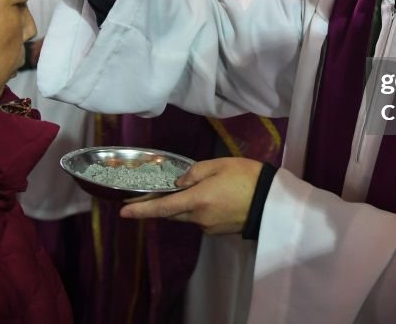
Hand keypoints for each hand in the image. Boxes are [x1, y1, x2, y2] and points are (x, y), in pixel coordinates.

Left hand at [120, 157, 262, 234]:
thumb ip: (194, 172)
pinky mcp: (218, 231)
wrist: (272, 202)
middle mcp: (199, 218)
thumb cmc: (247, 177)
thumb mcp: (219, 164)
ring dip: (180, 206)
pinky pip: (199, 219)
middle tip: (147, 195)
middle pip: (171, 213)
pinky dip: (196, 209)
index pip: (162, 208)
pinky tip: (207, 198)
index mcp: (197, 200)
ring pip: (185, 216)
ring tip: (185, 191)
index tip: (123, 213)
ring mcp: (208, 227)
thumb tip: (178, 182)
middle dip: (159, 205)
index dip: (141, 210)